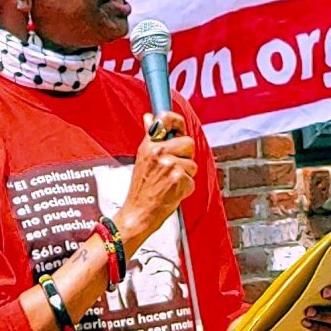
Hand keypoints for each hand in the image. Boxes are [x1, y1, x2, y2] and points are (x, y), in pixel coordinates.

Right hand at [115, 111, 196, 253]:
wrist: (138, 213)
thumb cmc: (141, 189)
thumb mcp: (142, 159)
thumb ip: (150, 138)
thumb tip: (149, 117)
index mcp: (148, 145)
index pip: (165, 119)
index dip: (177, 121)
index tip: (178, 127)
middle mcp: (158, 152)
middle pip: (188, 143)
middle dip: (185, 157)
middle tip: (172, 169)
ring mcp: (169, 165)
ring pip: (192, 164)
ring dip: (185, 175)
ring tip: (169, 183)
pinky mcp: (179, 179)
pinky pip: (192, 180)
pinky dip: (185, 189)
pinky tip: (172, 192)